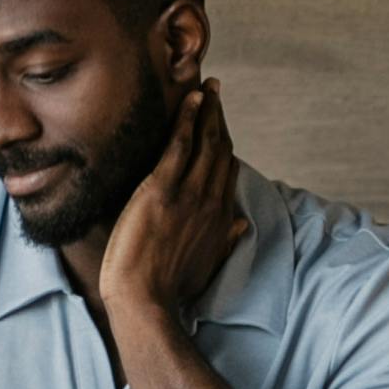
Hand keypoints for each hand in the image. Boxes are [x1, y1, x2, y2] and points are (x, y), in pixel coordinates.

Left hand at [98, 78, 242, 333]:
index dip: (226, 142)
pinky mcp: (163, 189)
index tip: (221, 123)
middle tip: (216, 90)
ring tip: (207, 86)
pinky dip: (189, 118)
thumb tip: (242, 224)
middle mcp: (211, 200)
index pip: (228, 169)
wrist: (146, 301)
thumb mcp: (207, 264)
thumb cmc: (170, 289)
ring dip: (208, 110)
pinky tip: (191, 100)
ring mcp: (189, 193)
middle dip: (219, 116)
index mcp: (221, 217)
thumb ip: (226, 240)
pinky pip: (181, 145)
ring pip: (206, 141)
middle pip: (221, 148)